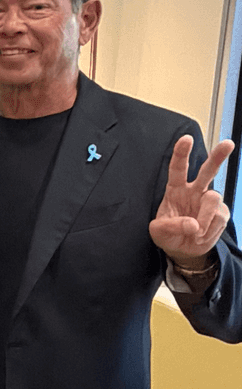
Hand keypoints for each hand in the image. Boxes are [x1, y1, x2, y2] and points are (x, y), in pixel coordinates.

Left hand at [149, 136, 234, 267]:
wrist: (182, 249)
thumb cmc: (167, 234)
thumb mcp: (159, 232)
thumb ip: (172, 227)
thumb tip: (193, 224)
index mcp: (175, 189)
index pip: (178, 169)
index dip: (181, 153)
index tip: (186, 139)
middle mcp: (194, 191)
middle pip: (207, 171)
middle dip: (218, 157)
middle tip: (228, 144)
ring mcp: (209, 201)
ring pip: (213, 200)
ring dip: (204, 218)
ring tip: (195, 233)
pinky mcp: (221, 213)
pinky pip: (219, 219)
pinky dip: (209, 230)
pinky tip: (202, 235)